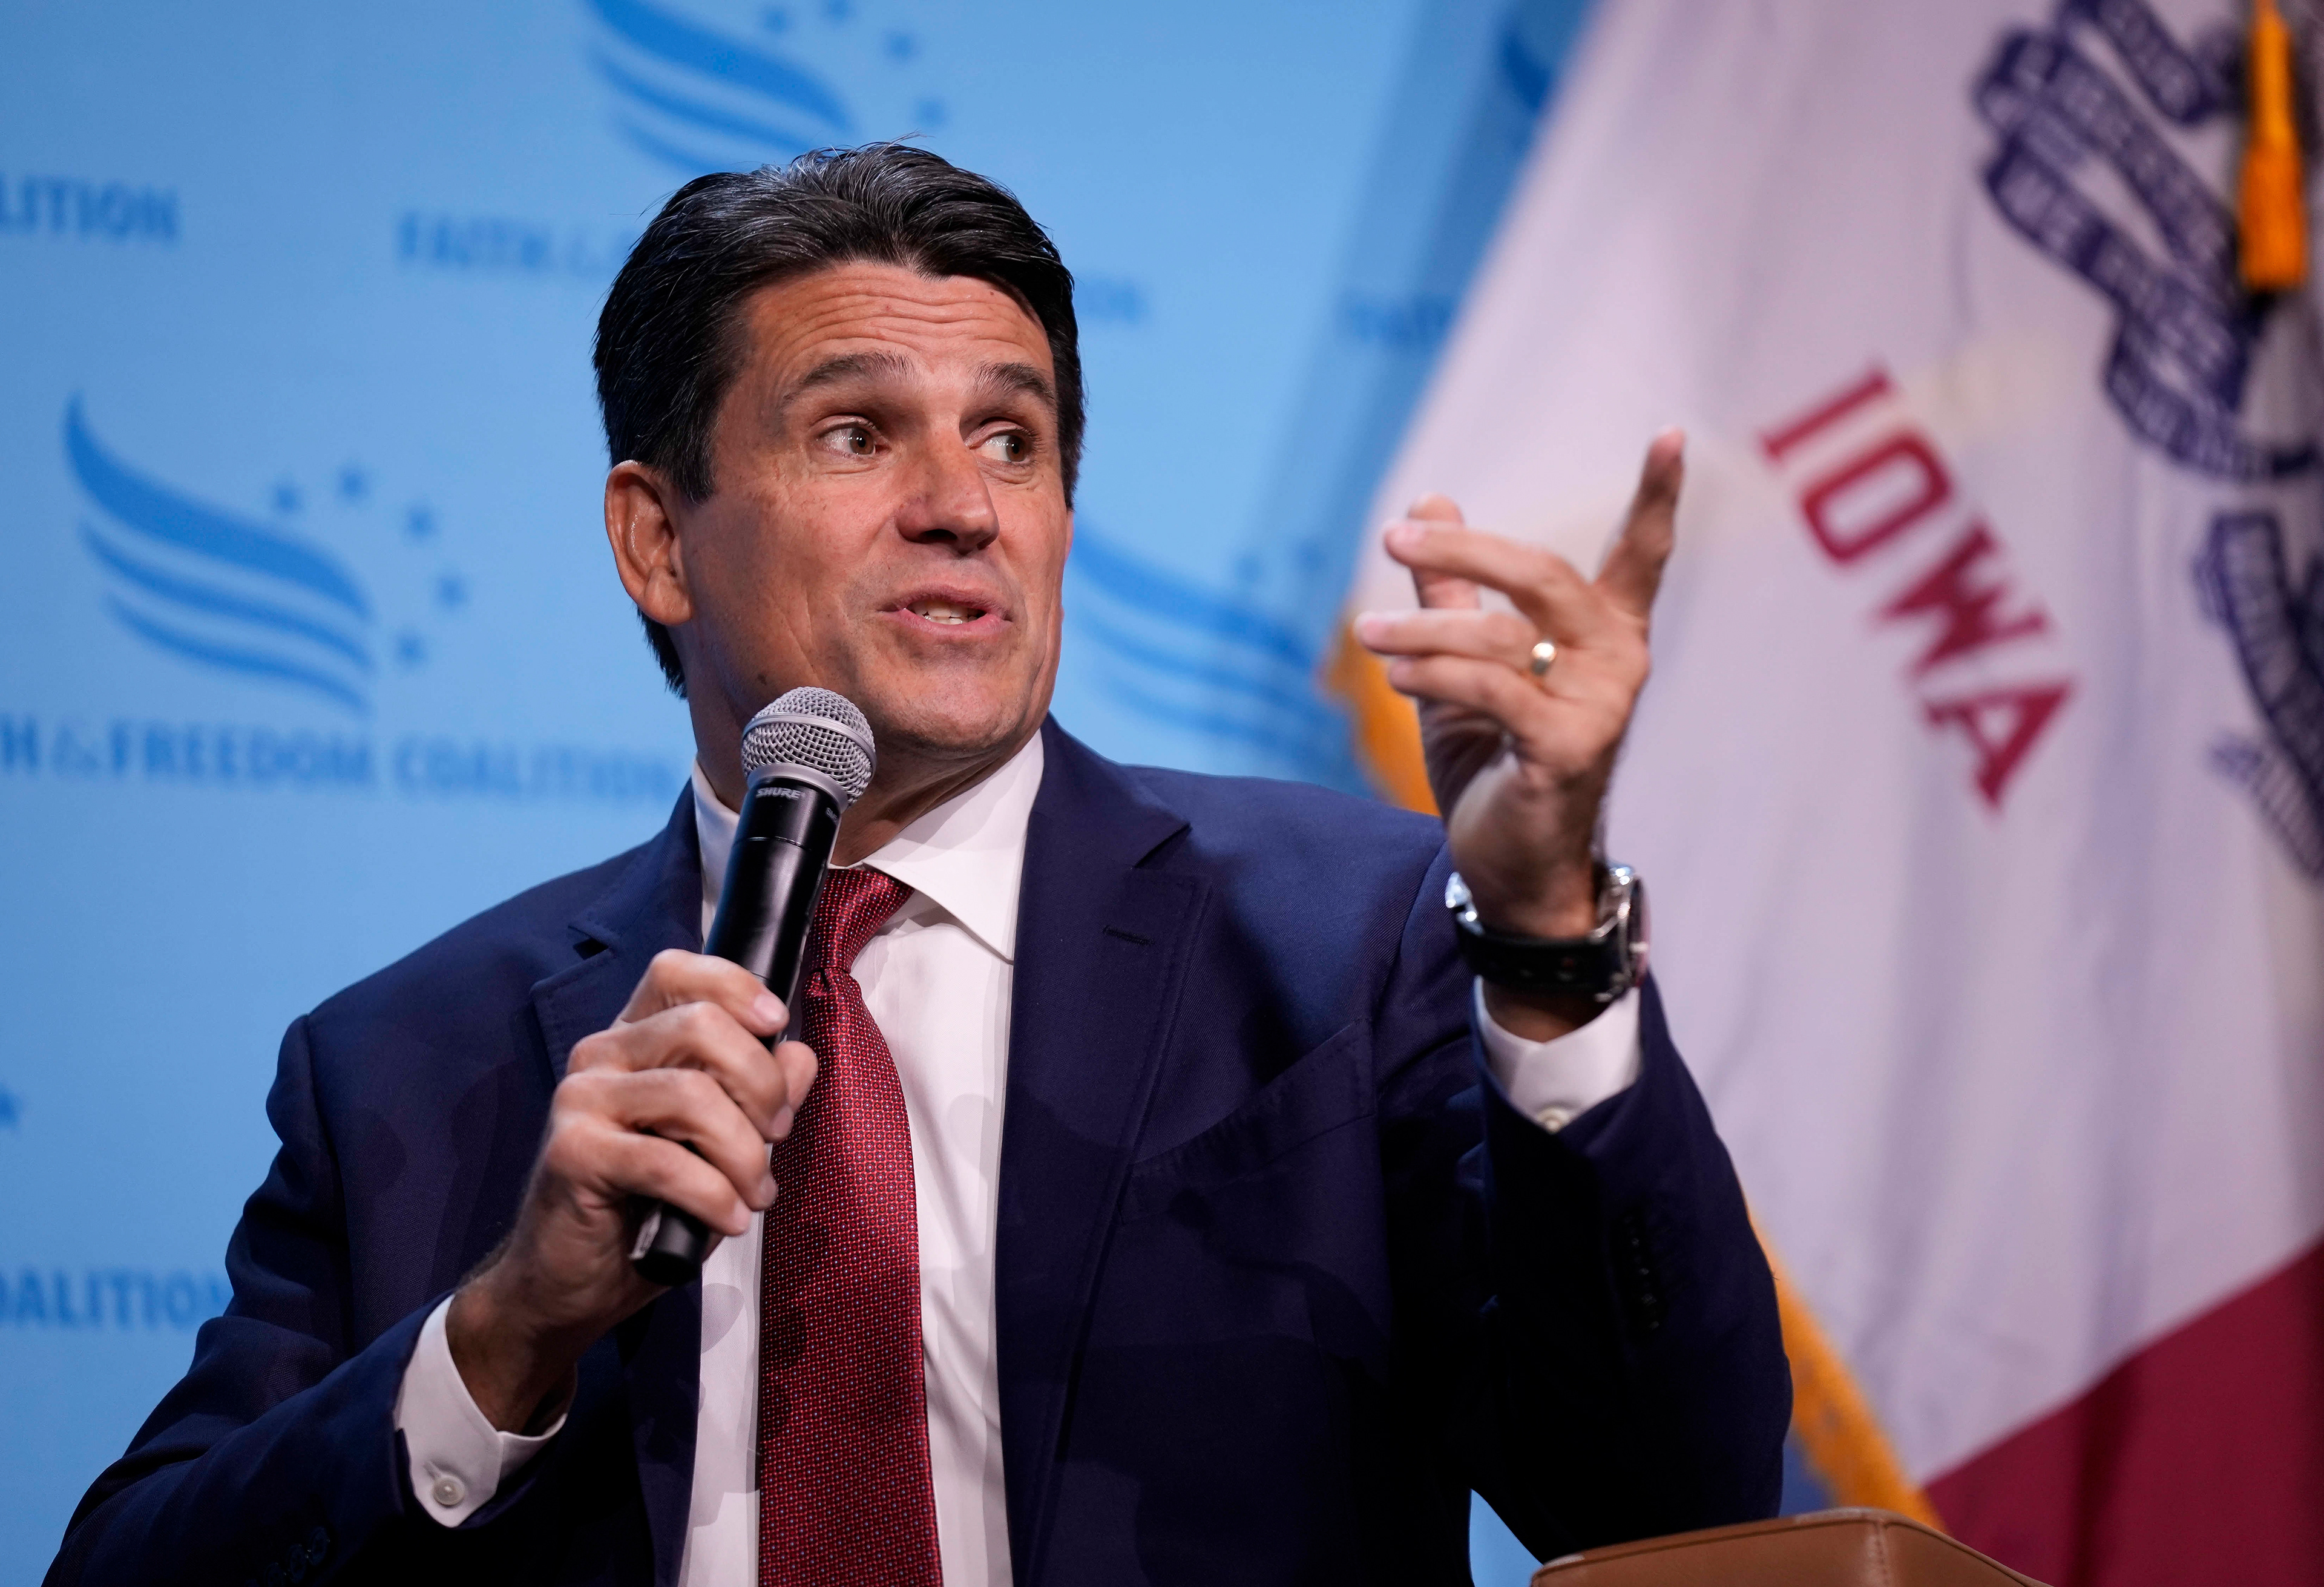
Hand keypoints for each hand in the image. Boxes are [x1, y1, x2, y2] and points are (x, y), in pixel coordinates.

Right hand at [446, 950, 817, 1430]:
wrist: (570, 1283)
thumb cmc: (647, 1210)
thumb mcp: (718, 1146)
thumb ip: (758, 1094)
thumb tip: (798, 1053)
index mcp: (635, 1039)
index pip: (678, 971)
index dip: (736, 986)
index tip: (776, 1024)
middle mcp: (601, 1055)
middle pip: (701, 1025)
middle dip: (761, 1083)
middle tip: (776, 1135)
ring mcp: (580, 1100)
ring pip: (692, 1094)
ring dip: (744, 1152)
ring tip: (754, 1193)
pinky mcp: (573, 1153)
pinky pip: (666, 1161)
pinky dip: (714, 1194)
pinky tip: (729, 1220)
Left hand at [1355, 432, 1680, 1035]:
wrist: (1511, 866)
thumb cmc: (1496, 760)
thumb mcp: (1467, 666)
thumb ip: (1452, 592)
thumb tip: (1430, 504)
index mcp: (1606, 633)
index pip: (1641, 555)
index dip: (1658, 497)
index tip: (1670, 433)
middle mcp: (1618, 661)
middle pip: (1542, 574)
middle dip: (1463, 552)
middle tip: (1393, 539)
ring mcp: (1601, 707)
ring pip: (1501, 636)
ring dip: (1420, 631)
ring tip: (1363, 636)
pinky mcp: (1570, 750)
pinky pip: (1493, 692)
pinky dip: (1435, 675)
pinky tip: (1392, 674)